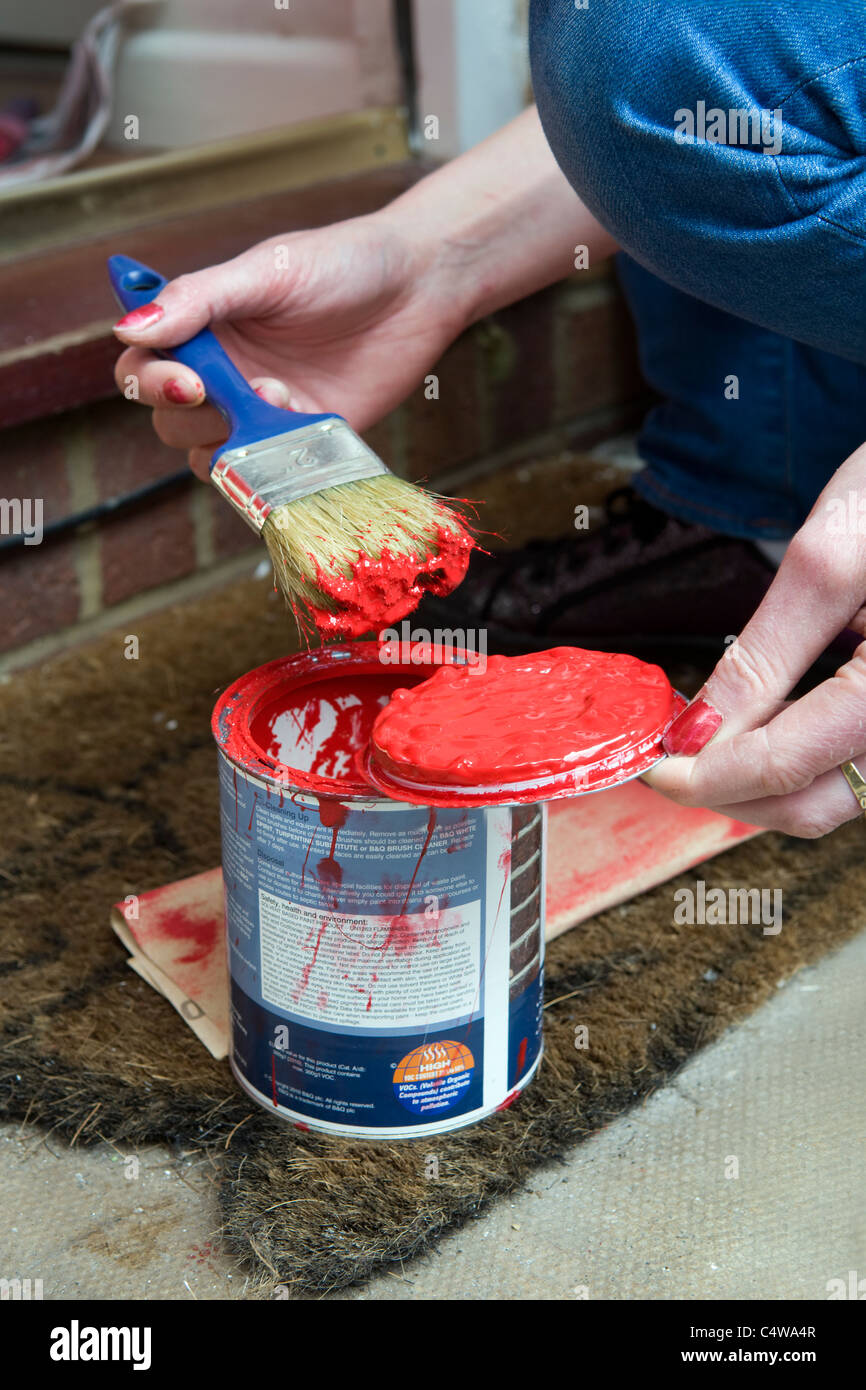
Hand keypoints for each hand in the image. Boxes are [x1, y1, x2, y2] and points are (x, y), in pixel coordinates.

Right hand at [112, 213, 468, 479]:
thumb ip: (197, 299)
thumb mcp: (266, 271)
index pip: (142, 367)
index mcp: (204, 328)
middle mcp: (225, 373)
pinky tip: (305, 418)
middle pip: (170, 420)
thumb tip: (128, 327)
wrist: (420, 287)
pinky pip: (269, 471)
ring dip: (232, 441)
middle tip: (228, 396)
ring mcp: (262, 412)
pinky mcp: (304, 440)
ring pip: (210, 455)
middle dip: (191, 416)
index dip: (149, 382)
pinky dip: (275, 458)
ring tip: (278, 400)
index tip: (188, 382)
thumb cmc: (344, 263)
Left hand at [645, 440, 865, 836]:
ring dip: (768, 781)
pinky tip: (772, 719)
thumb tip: (700, 729)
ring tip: (716, 735)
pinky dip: (808, 758)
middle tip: (674, 757)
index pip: (788, 763)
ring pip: (841, 795)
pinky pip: (862, 766)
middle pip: (817, 803)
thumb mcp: (831, 557)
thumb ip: (764, 654)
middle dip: (733, 790)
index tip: (653, 765)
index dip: (706, 774)